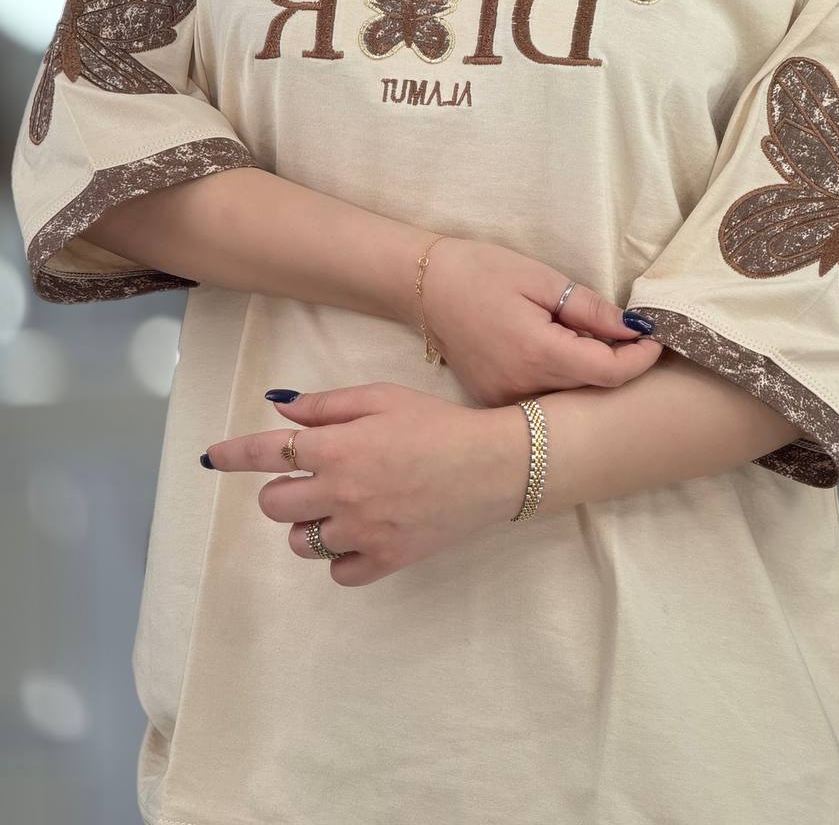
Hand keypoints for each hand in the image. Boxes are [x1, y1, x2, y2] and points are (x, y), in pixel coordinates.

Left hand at [202, 383, 528, 585]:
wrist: (493, 466)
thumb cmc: (438, 424)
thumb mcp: (382, 398)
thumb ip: (327, 406)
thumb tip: (280, 409)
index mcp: (337, 448)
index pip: (267, 453)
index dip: (233, 454)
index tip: (212, 458)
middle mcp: (340, 493)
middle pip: (274, 505)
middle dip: (283, 490)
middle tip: (312, 478)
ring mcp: (361, 532)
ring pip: (299, 542)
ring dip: (308, 524)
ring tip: (340, 507)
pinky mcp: (385, 560)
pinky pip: (337, 572)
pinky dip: (340, 557)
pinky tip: (359, 536)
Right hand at [412, 236, 662, 406]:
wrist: (424, 286)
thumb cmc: (481, 271)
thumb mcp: (542, 279)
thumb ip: (590, 309)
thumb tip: (633, 328)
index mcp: (537, 353)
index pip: (608, 373)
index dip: (640, 359)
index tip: (655, 337)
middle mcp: (521, 388)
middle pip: (593, 392)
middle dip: (621, 367)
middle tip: (634, 338)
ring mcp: (504, 400)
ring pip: (569, 401)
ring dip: (592, 376)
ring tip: (599, 343)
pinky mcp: (493, 401)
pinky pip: (542, 401)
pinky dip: (564, 382)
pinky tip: (565, 355)